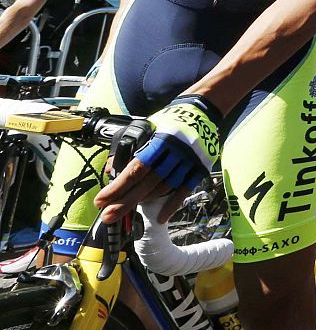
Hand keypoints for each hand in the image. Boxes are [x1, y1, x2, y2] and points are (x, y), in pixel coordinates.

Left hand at [97, 95, 221, 222]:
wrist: (201, 112)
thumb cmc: (168, 121)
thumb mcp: (145, 127)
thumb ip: (127, 148)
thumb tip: (110, 171)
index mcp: (159, 140)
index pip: (135, 169)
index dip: (117, 187)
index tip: (101, 201)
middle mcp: (174, 152)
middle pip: (147, 183)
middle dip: (125, 201)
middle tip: (108, 216)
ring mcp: (188, 162)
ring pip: (164, 187)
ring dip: (145, 201)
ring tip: (128, 208)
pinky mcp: (200, 168)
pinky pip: (185, 190)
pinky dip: (172, 205)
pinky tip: (161, 217)